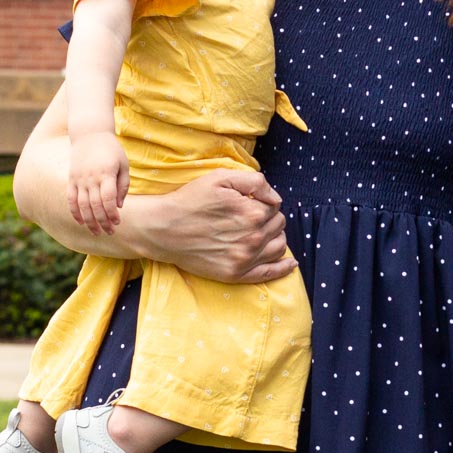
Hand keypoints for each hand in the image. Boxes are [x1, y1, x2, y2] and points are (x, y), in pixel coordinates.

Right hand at [68, 133, 129, 234]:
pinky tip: (81, 222)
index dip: (112, 213)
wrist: (89, 134)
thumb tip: (118, 206)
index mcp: (106, 174)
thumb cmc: (111, 150)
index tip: (118, 223)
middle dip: (102, 222)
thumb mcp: (123, 164)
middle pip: (95, 205)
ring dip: (89, 221)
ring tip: (96, 232)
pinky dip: (74, 212)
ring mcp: (79, 179)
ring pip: (82, 205)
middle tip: (110, 232)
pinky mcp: (71, 179)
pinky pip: (71, 199)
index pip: (108, 199)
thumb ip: (123, 186)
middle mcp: (91, 178)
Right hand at [145, 170, 295, 282]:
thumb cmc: (190, 201)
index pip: (275, 206)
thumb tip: (276, 198)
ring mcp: (245, 259)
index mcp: (252, 213)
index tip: (248, 202)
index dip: (263, 202)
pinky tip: (290, 263)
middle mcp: (253, 237)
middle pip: (278, 226)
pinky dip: (284, 268)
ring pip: (279, 246)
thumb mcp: (220, 178)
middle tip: (249, 217)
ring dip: (275, 237)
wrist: (163, 229)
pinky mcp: (236, 274)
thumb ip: (254, 182)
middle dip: (269, 219)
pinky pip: (270, 273)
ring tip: (259, 233)